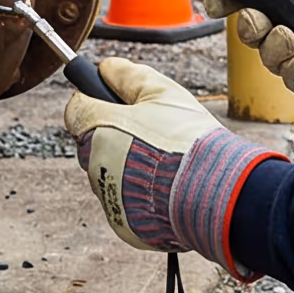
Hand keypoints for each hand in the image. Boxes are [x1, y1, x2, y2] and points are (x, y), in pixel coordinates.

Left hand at [65, 57, 282, 270]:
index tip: (117, 101)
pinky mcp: (123, 225)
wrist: (216, 191)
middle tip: (152, 134)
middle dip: (115, 136)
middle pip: (93, 144)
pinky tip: (168, 188)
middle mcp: (94, 166)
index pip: (76, 109)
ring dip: (129, 168)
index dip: (97, 100)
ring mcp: (107, 198)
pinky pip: (125, 205)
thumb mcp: (161, 91)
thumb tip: (106, 67)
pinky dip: (141, 196)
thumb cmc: (189, 139)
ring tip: (166, 163)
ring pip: (109, 175)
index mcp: (96, 129)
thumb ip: (127, 75)